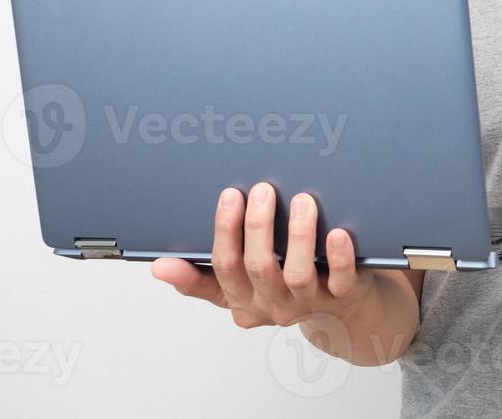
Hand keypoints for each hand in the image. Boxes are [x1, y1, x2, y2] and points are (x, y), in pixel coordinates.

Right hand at [150, 182, 376, 329]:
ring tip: (301, 201)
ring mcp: (308, 303)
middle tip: (262, 189)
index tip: (229, 195)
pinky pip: (340, 280)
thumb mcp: (237, 288)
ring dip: (298, 236)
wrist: (341, 313)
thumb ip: (200, 278)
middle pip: (259, 268)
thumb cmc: (283, 288)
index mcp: (243, 299)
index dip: (225, 232)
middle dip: (258, 226)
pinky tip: (337, 232)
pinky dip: (339, 257)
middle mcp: (273, 304)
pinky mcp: (342, 297)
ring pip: (297, 274)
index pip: (225, 268)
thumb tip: (158, 267)